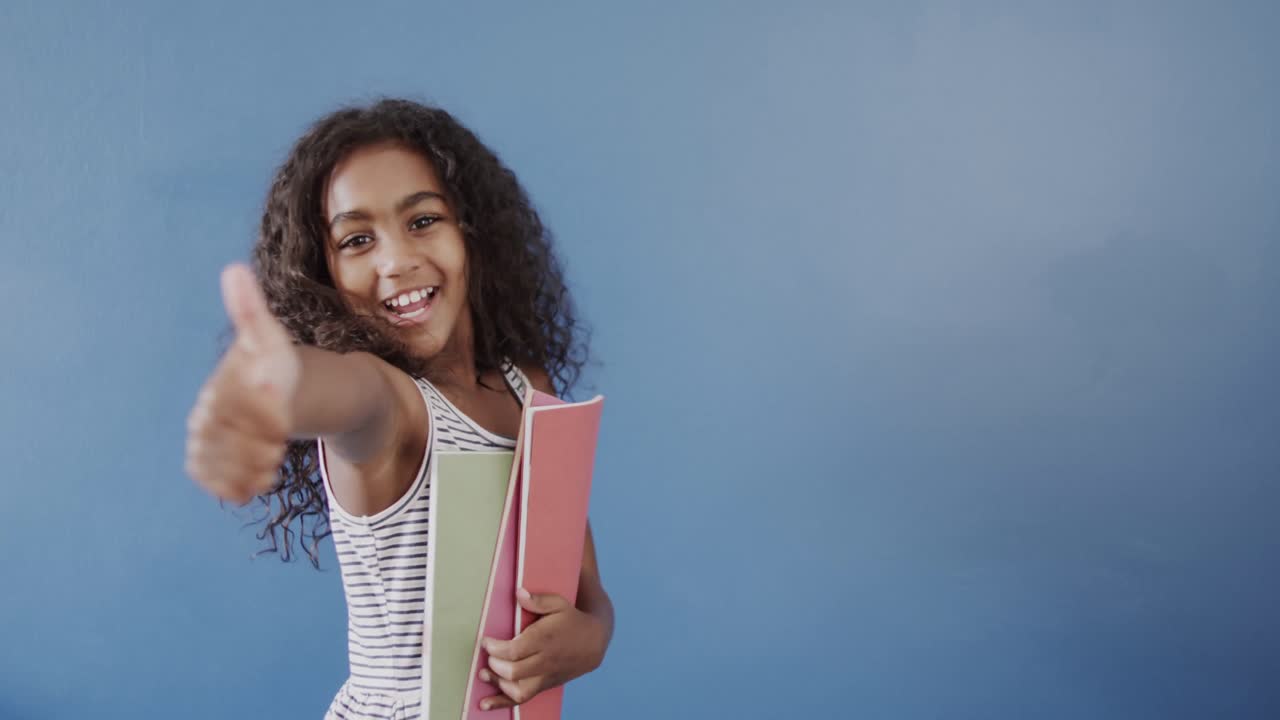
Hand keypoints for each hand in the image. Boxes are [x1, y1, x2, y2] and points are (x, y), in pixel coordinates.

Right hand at [185, 264, 299, 504]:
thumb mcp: (268, 337)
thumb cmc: (270, 363)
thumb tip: (234, 269)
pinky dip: (238, 488)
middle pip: (230, 443)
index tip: (282, 409)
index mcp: (217, 387)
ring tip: (272, 463)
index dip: (262, 413)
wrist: (267, 394)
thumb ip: (251, 312)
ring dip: (251, 471)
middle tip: (280, 443)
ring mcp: (203, 443)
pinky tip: (259, 481)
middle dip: (261, 446)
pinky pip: (216, 484)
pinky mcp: (206, 465)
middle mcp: (203, 417)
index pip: (232, 407)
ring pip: (222, 468)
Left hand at [477, 588, 608, 710]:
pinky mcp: (545, 685)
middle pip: (512, 671)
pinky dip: (502, 702)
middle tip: (489, 653)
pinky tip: (486, 703)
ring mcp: (546, 676)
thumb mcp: (559, 604)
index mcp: (545, 640)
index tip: (486, 640)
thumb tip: (518, 593)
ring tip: (485, 673)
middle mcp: (545, 661)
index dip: (494, 648)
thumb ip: (538, 600)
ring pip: (517, 690)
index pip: (513, 651)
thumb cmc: (573, 620)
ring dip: (497, 683)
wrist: (594, 642)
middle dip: (494, 663)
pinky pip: (522, 699)